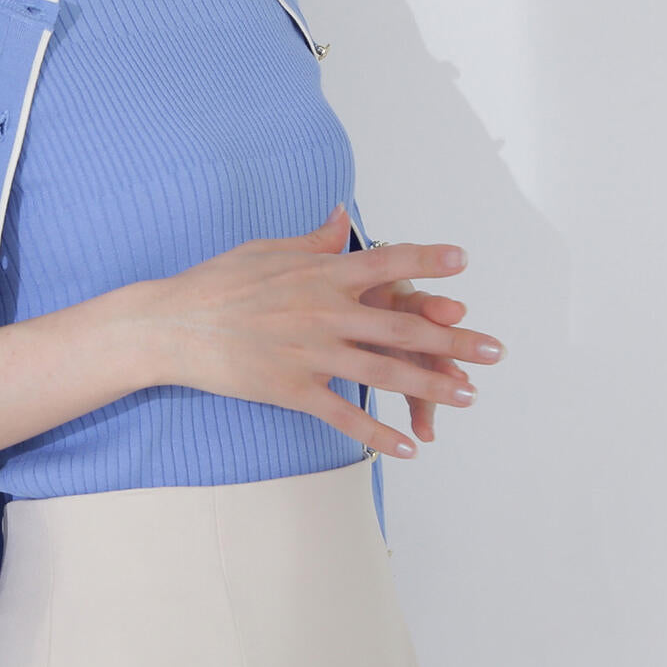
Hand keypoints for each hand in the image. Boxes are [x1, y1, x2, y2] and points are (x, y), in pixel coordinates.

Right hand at [144, 204, 505, 456]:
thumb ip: (314, 240)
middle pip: (403, 325)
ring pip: (385, 372)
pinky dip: (380, 434)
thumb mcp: (268, 249)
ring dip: (433, 386)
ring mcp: (311, 352)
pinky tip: (410, 449)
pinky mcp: (294, 389)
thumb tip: (343, 216)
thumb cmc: (218, 282)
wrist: (171, 325)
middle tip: (494, 350)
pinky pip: (345, 414)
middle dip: (454, 340)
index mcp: (321, 274)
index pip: (386, 263)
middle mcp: (325, 311)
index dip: (428, 261)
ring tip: (469, 396)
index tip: (464, 263)